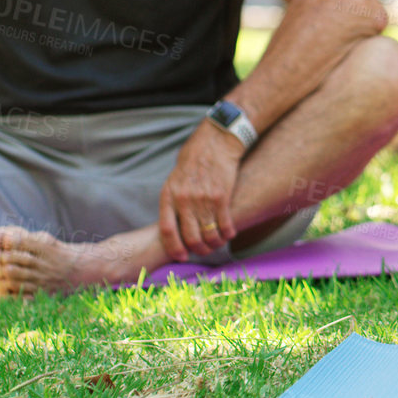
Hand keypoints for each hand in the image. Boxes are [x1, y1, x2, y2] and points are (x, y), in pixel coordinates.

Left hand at [158, 119, 245, 261]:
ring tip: (218, 243)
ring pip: (209, 234)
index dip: (174, 248)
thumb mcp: (175, 177)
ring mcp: (203, 199)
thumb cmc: (194, 158)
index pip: (168, 230)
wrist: (216, 141)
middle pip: (190, 237)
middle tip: (204, 251)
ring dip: (215, 244)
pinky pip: (225, 224)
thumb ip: (174, 199)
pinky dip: (228, 233)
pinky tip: (230, 233)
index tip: (181, 256)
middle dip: (198, 250)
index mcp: (169, 195)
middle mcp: (184, 200)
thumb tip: (176, 222)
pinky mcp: (222, 197)